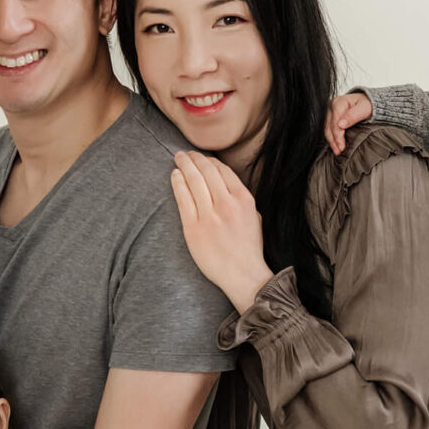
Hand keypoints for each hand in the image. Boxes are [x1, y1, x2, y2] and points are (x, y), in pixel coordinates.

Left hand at [170, 151, 275, 311]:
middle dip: (194, 158)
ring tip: (178, 159)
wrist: (242, 274)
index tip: (202, 159)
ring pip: (193, 181)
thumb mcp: (254, 216)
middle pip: (206, 171)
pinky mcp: (193, 228)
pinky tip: (174, 175)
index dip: (209, 161)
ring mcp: (209, 216)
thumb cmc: (249, 248)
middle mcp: (226, 204)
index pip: (223, 170)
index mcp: (243, 199)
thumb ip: (240, 199)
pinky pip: (183, 198)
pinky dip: (177, 182)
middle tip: (186, 154)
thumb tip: (225, 184)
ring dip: (184, 165)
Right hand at [325, 92, 371, 154]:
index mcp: (339, 102)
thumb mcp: (364, 109)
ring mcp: (329, 111)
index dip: (338, 136)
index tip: (342, 146)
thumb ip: (353, 116)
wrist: (367, 102)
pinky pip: (328, 129)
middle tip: (339, 151)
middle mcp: (331, 106)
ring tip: (337, 151)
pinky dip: (332, 138)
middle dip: (333, 141)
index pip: (335, 122)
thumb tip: (340, 125)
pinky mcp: (330, 117)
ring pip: (327, 128)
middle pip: (329, 126)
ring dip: (331, 141)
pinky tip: (336, 145)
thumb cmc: (366, 105)